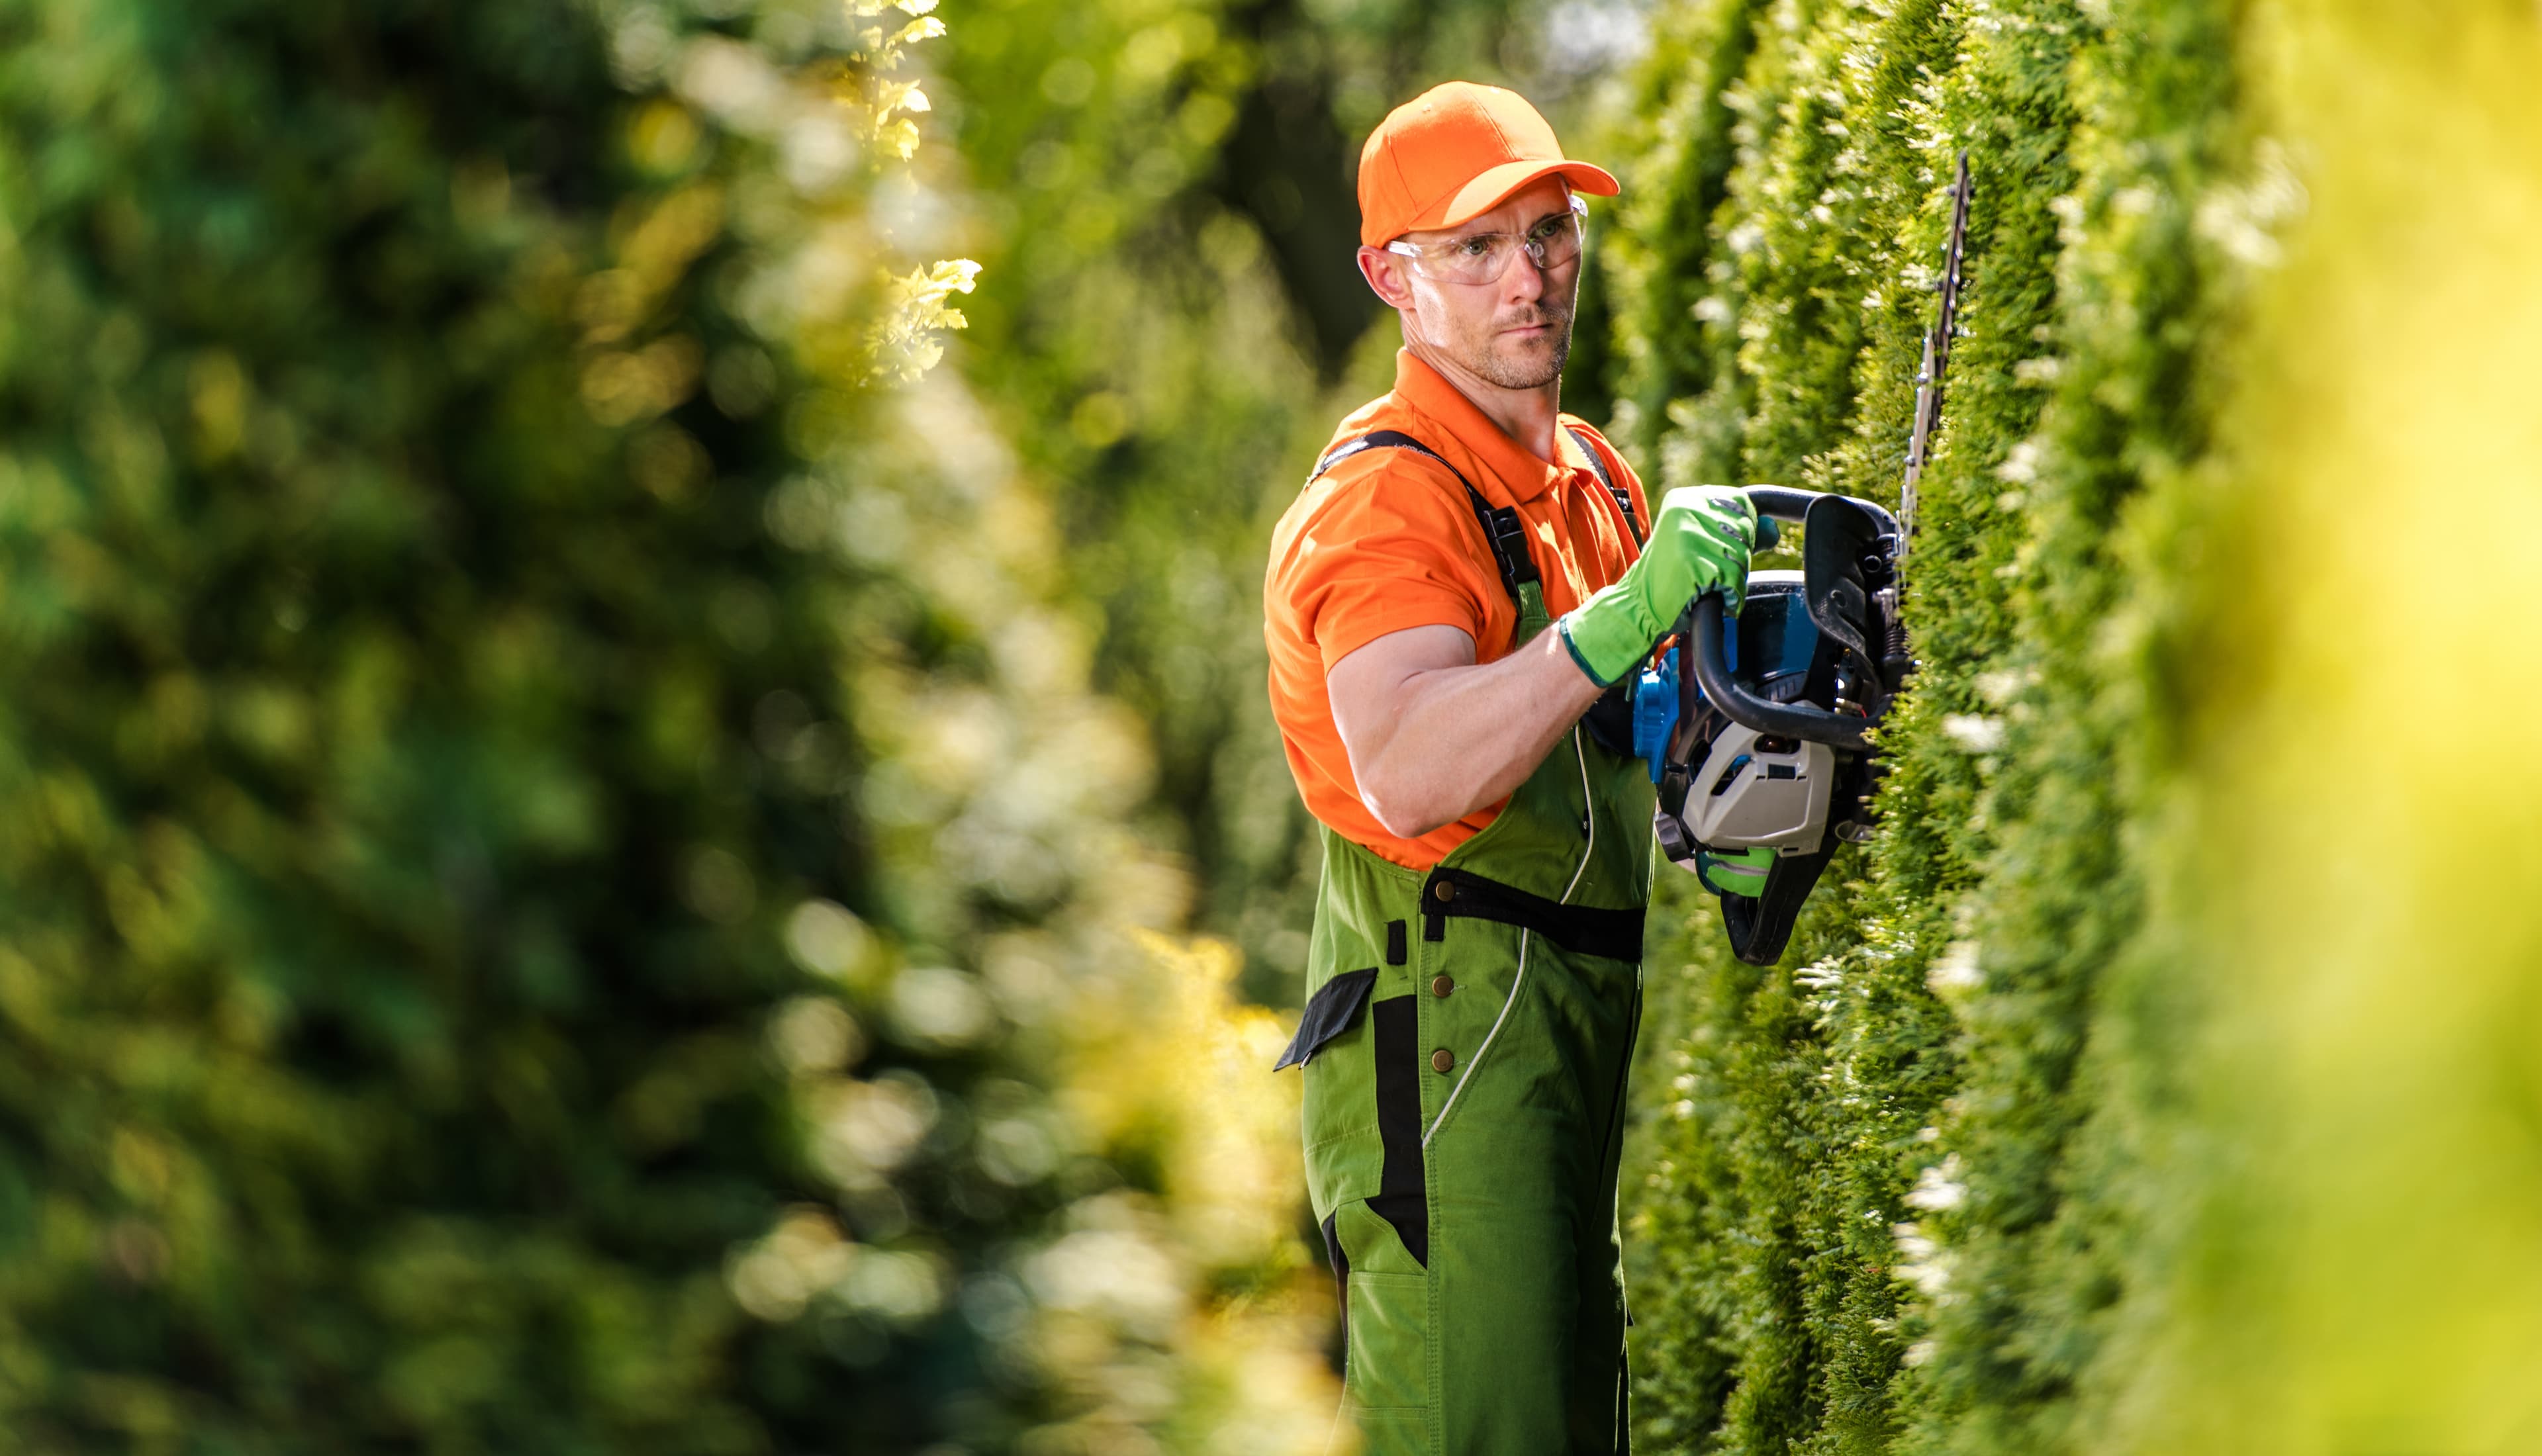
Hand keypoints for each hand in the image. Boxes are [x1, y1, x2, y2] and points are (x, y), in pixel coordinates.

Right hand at [1556, 485, 1754, 685]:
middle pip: (1746, 531)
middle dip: (1736, 558)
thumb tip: (1773, 528)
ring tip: (1705, 585)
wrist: (1638, 606)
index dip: (1744, 531)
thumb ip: (1736, 531)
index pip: (1742, 503)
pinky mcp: (1693, 564)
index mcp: (1685, 498)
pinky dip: (1729, 596)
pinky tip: (1708, 597)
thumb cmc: (1672, 577)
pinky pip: (1734, 580)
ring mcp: (1688, 535)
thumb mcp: (1700, 542)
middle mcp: (1685, 510)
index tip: (1721, 550)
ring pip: (1742, 557)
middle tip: (1707, 571)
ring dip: (1732, 580)